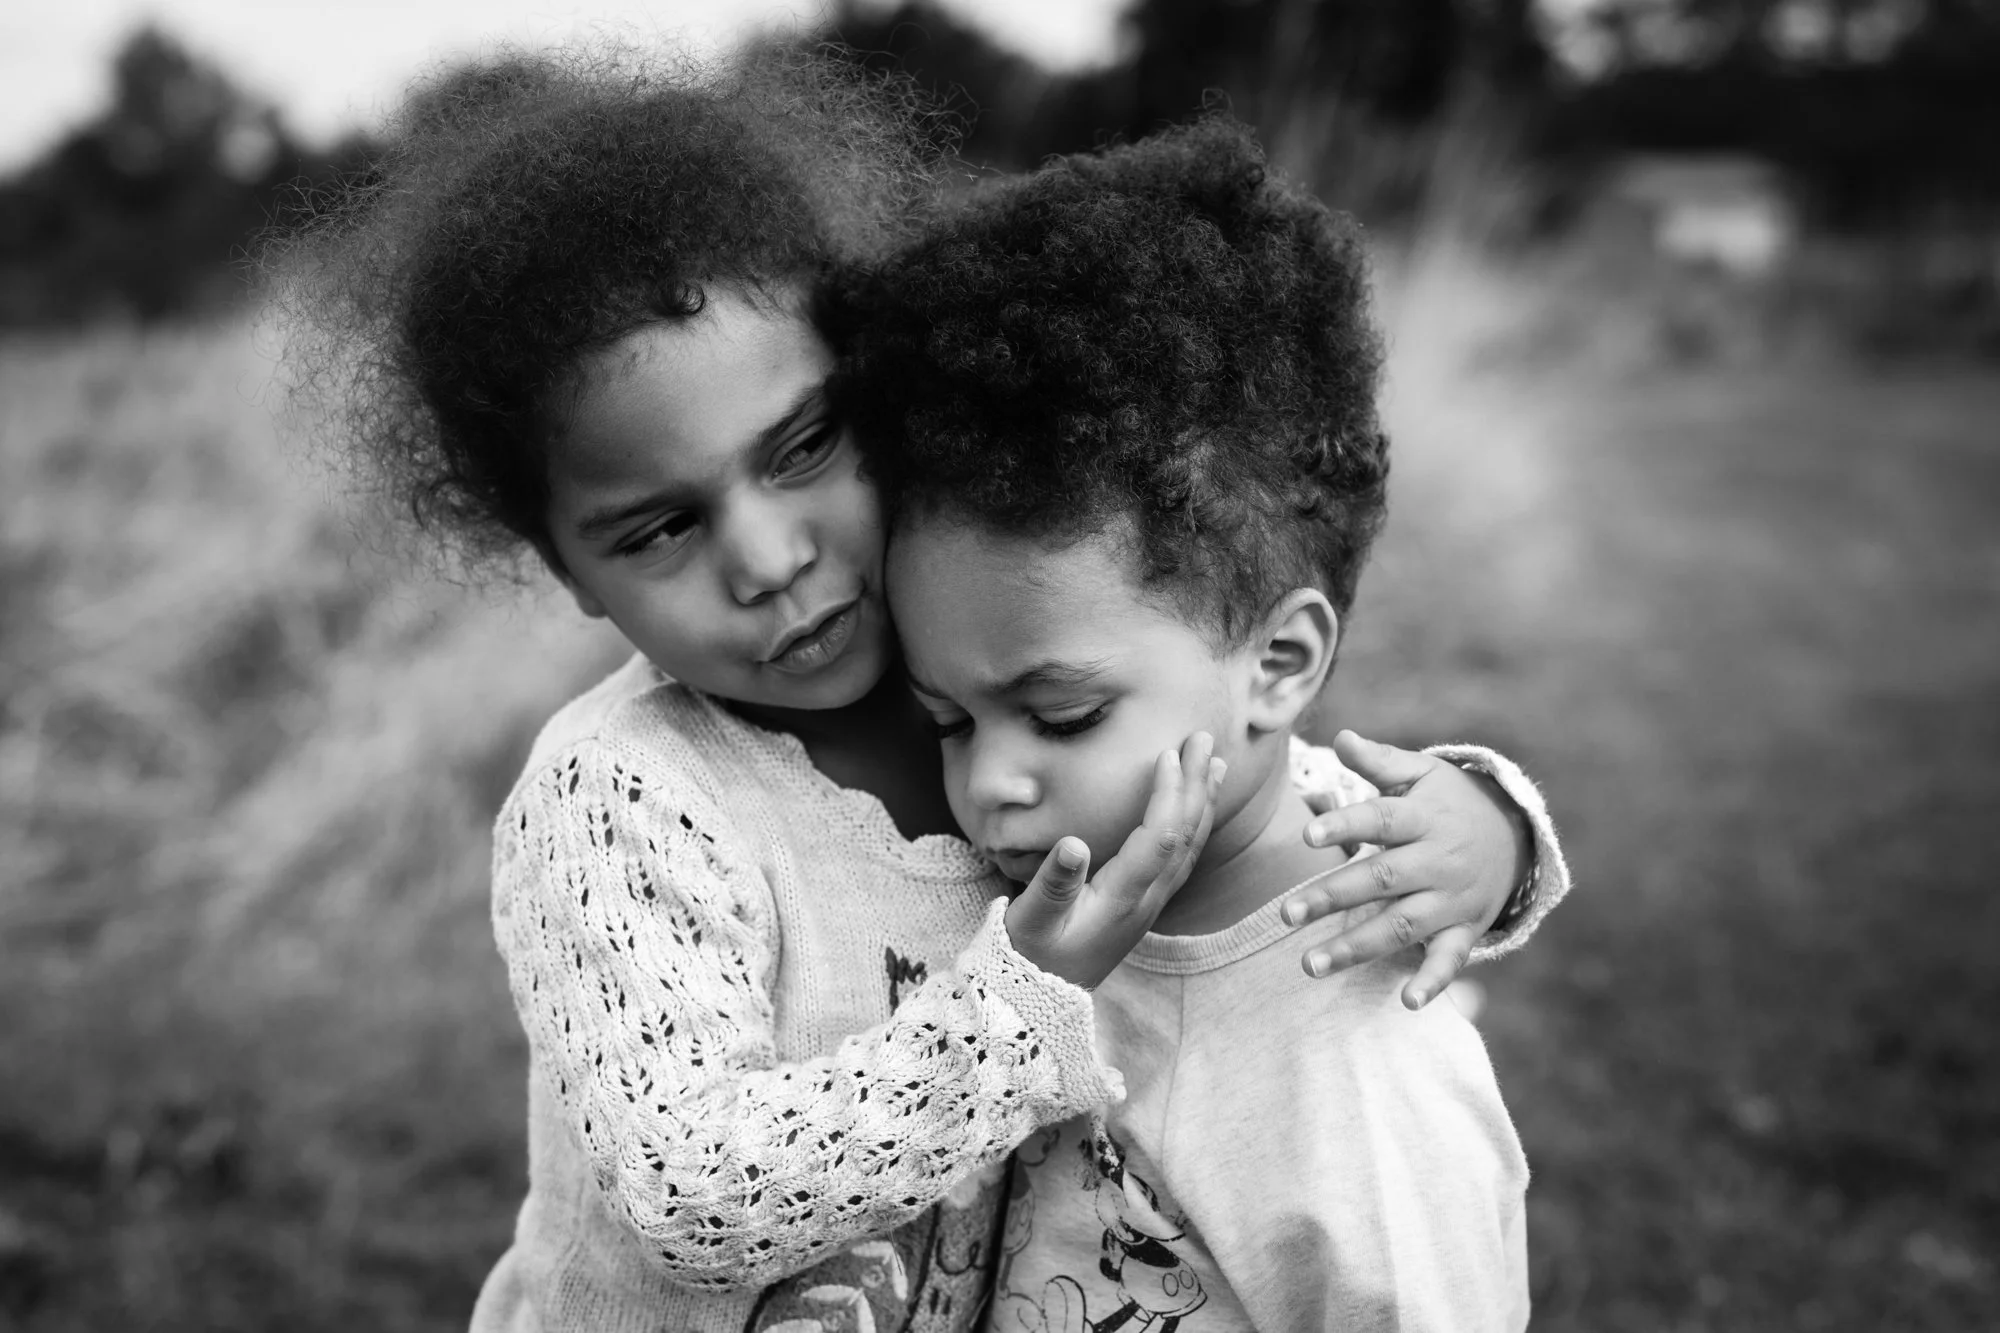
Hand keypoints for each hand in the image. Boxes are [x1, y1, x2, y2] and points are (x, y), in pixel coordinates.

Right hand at [1005, 732, 1222, 990]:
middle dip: (1196, 785)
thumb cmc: (1029, 955)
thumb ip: (1054, 884)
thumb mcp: (1032, 921)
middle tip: (1204, 739)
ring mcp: (1149, 905)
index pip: (1158, 838)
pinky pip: (1181, 860)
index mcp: (1121, 899)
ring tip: (1215, 765)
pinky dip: (1193, 827)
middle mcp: (1145, 901)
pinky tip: (1194, 809)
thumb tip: (1073, 843)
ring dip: (1203, 804)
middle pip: (1183, 837)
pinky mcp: (1144, 906)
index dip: (1169, 794)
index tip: (1170, 754)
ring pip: (1189, 848)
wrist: (1039, 998)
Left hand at [1282, 730, 1530, 1008]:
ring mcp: (1453, 899)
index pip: (1380, 820)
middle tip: (1285, 914)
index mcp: (1423, 818)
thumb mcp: (1421, 772)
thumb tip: (1340, 737)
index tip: (1307, 835)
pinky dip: (1432, 982)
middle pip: (1382, 879)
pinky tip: (1406, 1002)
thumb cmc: (1449, 801)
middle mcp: (1438, 860)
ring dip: (1358, 947)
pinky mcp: (1465, 930)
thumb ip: (1379, 760)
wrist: (1515, 834)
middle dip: (1333, 897)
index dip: (1345, 825)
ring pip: (1403, 925)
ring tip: (1309, 964)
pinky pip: (1450, 959)